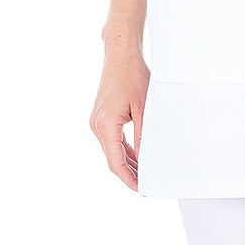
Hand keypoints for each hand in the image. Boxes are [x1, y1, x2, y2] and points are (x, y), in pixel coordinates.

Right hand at [90, 46, 148, 189]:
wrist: (121, 54)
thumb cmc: (133, 76)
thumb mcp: (144, 109)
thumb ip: (143, 137)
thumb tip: (147, 161)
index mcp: (105, 124)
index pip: (115, 162)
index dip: (129, 179)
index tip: (142, 190)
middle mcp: (96, 125)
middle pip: (112, 159)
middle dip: (129, 175)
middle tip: (148, 187)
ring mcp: (97, 122)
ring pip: (112, 151)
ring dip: (128, 163)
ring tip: (146, 176)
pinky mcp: (101, 118)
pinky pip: (112, 140)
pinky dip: (125, 151)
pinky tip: (138, 159)